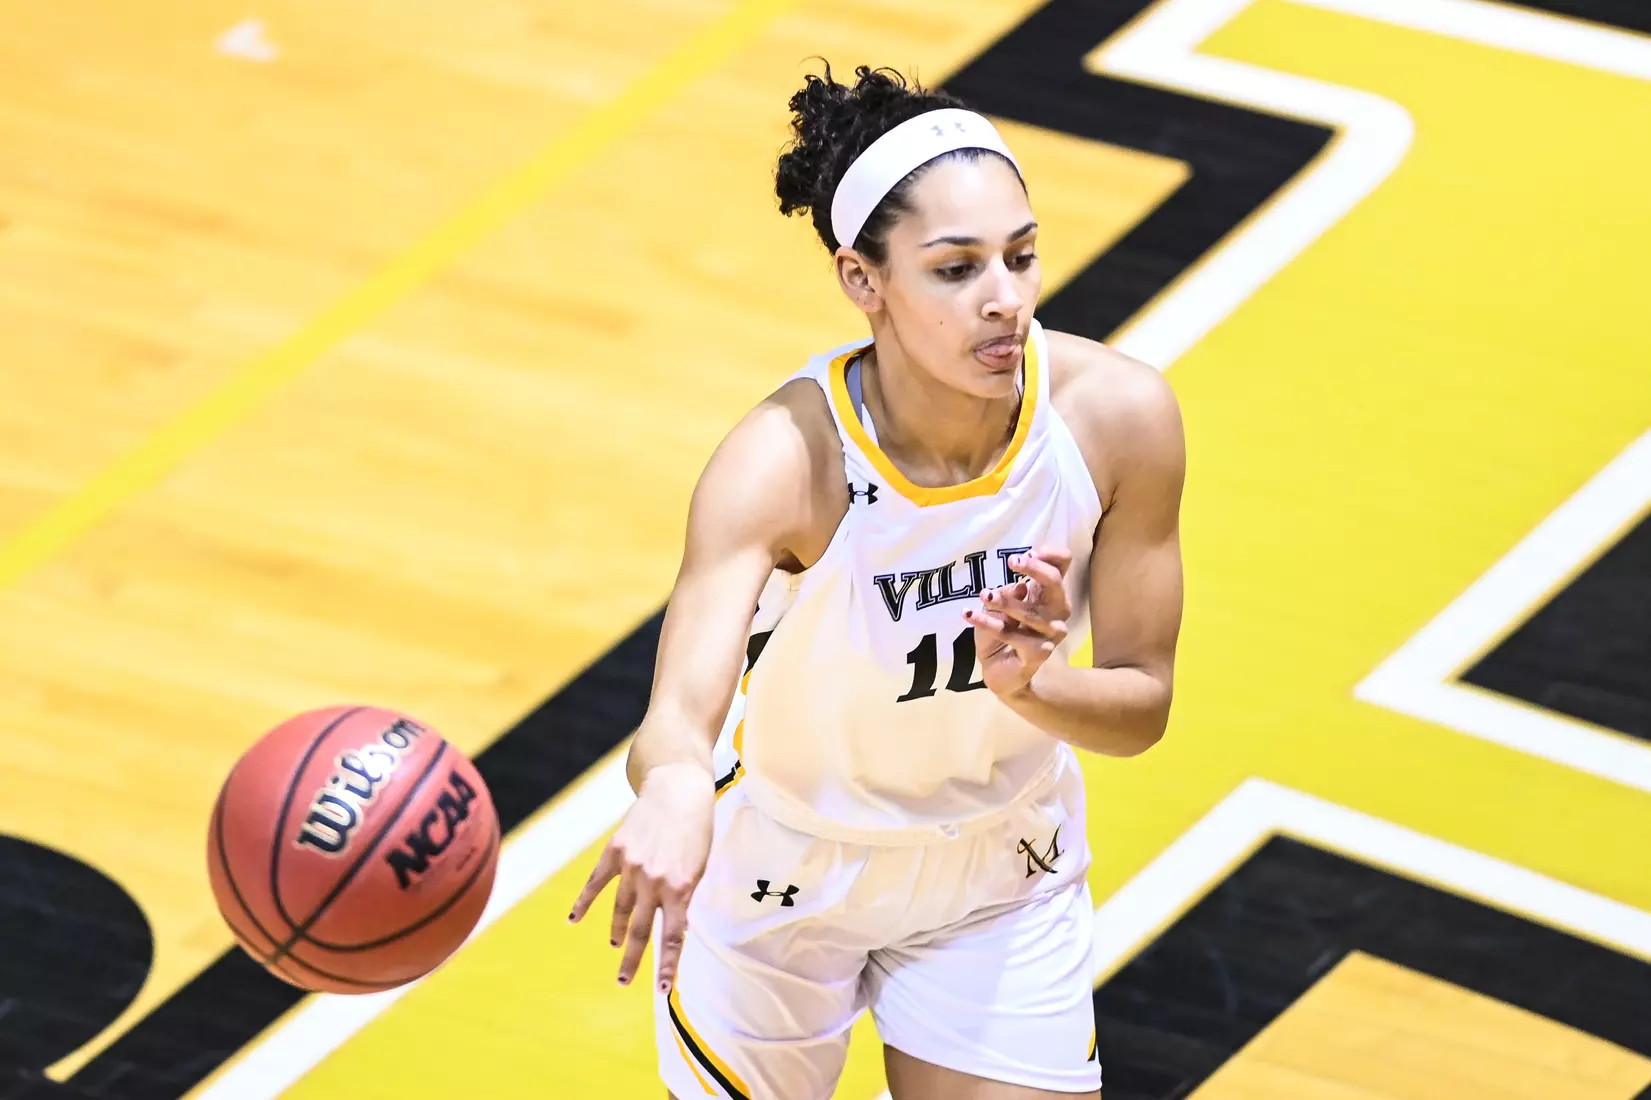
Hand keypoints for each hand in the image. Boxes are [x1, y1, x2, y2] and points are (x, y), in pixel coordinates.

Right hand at [568, 761, 713, 993]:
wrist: (679, 788)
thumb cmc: (697, 829)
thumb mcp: (700, 866)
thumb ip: (684, 897)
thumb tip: (673, 928)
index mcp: (681, 887)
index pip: (672, 937)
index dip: (666, 966)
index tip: (661, 990)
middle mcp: (654, 881)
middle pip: (640, 930)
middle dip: (632, 959)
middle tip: (625, 981)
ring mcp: (631, 866)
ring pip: (619, 909)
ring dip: (616, 931)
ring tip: (615, 946)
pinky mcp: (615, 851)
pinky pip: (596, 883)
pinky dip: (584, 902)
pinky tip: (574, 919)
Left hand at [964, 546, 1071, 698]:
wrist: (1000, 670)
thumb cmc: (1002, 631)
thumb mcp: (1000, 604)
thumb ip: (1010, 592)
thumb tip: (1021, 587)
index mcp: (1049, 593)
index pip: (1062, 565)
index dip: (1051, 554)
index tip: (1030, 551)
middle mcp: (1057, 611)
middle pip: (1055, 583)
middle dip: (1034, 569)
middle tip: (1012, 561)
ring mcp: (1051, 634)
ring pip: (1029, 613)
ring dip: (1004, 602)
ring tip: (984, 595)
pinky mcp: (1038, 653)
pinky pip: (1009, 634)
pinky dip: (986, 622)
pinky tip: (967, 614)